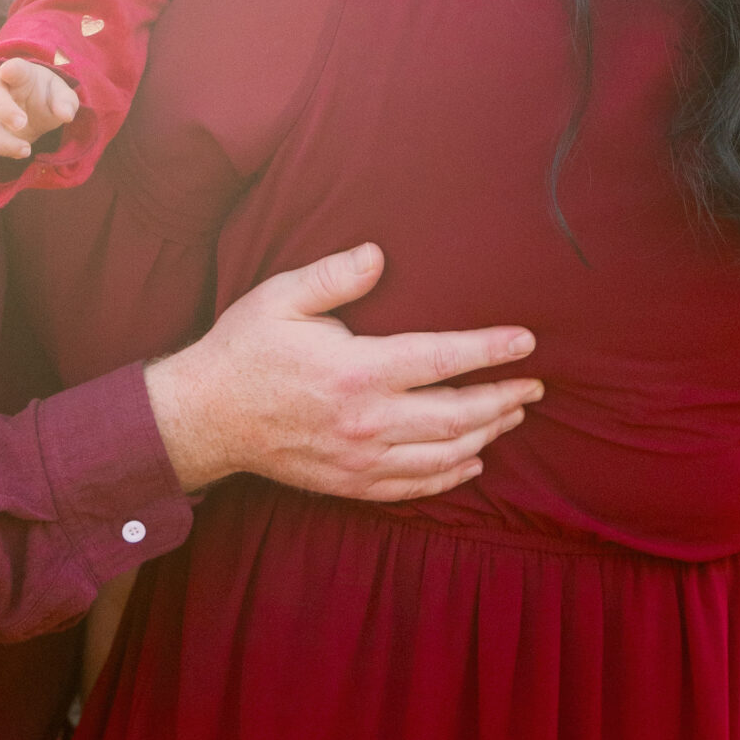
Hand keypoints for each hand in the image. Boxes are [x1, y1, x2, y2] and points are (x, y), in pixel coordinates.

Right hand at [0, 58, 78, 169]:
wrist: (29, 108)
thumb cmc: (44, 97)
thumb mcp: (61, 96)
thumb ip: (66, 102)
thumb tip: (66, 115)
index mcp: (17, 74)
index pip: (13, 68)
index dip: (11, 70)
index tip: (10, 72)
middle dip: (4, 111)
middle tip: (24, 124)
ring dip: (1, 142)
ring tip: (26, 151)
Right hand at [144, 243, 540, 501]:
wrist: (203, 417)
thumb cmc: (243, 349)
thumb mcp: (281, 297)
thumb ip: (334, 275)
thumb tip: (378, 254)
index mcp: (357, 370)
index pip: (443, 358)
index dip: (490, 350)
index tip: (526, 340)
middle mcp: (367, 421)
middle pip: (457, 414)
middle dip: (503, 398)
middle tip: (536, 385)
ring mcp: (359, 459)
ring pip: (443, 454)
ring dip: (486, 435)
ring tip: (513, 416)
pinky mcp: (349, 483)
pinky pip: (413, 486)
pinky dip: (449, 475)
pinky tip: (471, 461)